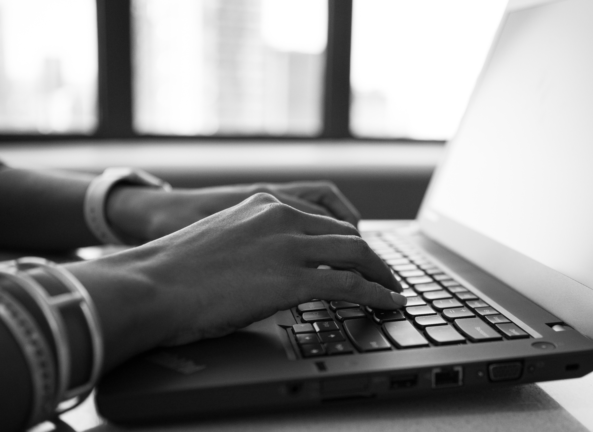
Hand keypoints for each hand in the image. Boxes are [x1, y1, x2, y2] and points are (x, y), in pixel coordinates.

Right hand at [71, 192, 404, 366]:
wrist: (149, 284)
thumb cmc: (172, 270)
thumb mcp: (221, 239)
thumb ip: (253, 243)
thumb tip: (266, 267)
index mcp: (264, 204)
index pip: (322, 218)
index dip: (346, 239)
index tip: (357, 255)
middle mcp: (282, 217)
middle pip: (345, 233)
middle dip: (371, 257)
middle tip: (384, 274)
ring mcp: (289, 246)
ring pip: (355, 254)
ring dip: (380, 274)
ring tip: (392, 290)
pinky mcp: (292, 279)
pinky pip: (349, 284)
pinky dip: (376, 293)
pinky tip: (388, 302)